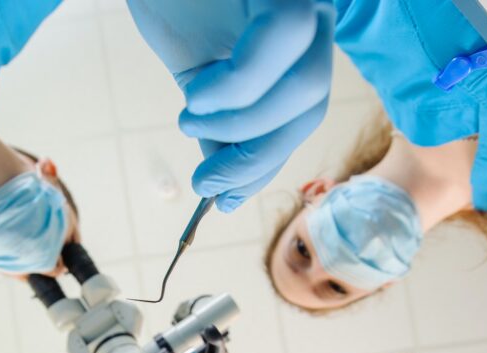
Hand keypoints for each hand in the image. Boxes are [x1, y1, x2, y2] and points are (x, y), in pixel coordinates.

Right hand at [127, 0, 334, 211]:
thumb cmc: (172, 0)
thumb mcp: (197, 80)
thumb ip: (218, 128)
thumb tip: (224, 191)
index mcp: (296, 50)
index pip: (300, 118)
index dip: (264, 164)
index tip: (221, 198)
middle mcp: (313, 22)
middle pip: (309, 109)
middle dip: (256, 157)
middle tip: (206, 182)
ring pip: (305, 87)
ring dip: (242, 125)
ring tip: (191, 120)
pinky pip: (280, 40)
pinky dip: (239, 85)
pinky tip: (198, 97)